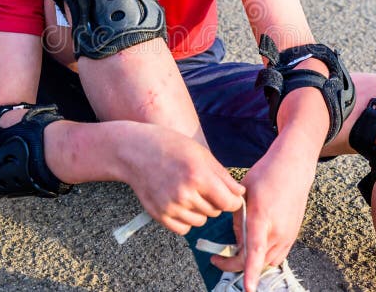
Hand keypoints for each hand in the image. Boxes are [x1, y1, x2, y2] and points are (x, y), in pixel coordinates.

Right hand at [119, 124, 244, 234]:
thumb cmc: (170, 146)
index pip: (229, 202)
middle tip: (203, 186)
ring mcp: (171, 206)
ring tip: (188, 191)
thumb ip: (222, 176)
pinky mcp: (159, 215)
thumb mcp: (201, 153)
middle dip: (215, 201)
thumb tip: (240, 194)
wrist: (135, 151)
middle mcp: (185, 194)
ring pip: (200, 221)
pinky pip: (183, 229)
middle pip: (215, 212)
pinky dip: (185, 219)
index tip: (230, 195)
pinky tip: (179, 202)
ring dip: (200, 211)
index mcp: (199, 176)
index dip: (233, 200)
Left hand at [211, 147, 315, 291]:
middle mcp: (277, 230)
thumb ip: (238, 220)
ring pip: (267, 261)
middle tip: (217, 258)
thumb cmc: (266, 175)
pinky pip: (276, 255)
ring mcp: (287, 235)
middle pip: (256, 261)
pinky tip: (252, 244)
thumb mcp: (243, 194)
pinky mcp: (292, 235)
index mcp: (261, 217)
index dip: (249, 271)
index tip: (248, 289)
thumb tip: (237, 241)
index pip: (255, 251)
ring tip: (235, 248)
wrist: (293, 167)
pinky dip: (263, 256)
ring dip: (250, 261)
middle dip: (235, 264)